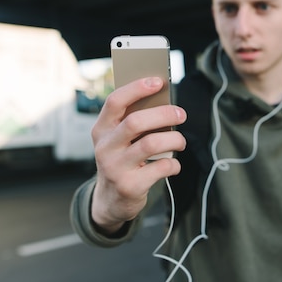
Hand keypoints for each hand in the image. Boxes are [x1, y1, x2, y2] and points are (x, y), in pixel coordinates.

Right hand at [90, 77, 186, 234]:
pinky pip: (161, 167)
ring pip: (151, 144)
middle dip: (164, 114)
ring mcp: (115, 168)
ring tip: (181, 141)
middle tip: (181, 114)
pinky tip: (173, 164)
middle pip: (136, 122)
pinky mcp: (130, 186)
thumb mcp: (119, 139)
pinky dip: (173, 164)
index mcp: (101, 129)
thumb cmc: (122, 159)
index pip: (115, 101)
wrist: (110, 200)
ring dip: (174, 139)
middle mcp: (105, 147)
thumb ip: (133, 121)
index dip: (137, 88)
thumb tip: (165, 102)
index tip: (158, 81)